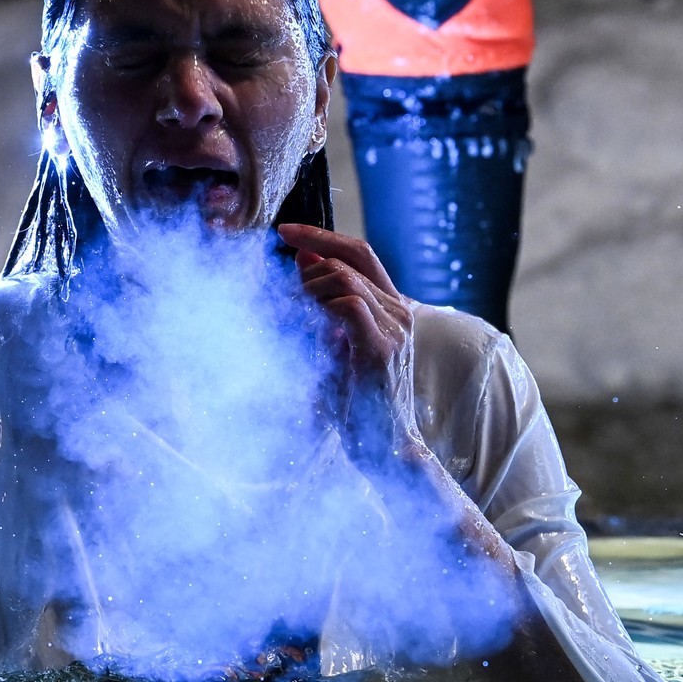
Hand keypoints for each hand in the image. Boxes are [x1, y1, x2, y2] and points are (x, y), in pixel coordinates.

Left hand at [278, 223, 417, 461]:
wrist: (386, 449)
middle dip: (308, 258)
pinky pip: (348, 305)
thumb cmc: (358, 405)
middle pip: (350, 259)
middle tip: (282, 279)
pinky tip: (309, 326)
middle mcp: (400, 312)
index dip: (322, 236)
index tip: (285, 232)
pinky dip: (321, 306)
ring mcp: (395, 328)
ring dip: (309, 288)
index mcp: (393, 308)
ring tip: (295, 314)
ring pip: (345, 278)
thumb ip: (323, 303)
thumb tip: (301, 261)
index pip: (360, 253)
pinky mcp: (382, 348)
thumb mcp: (334, 343)